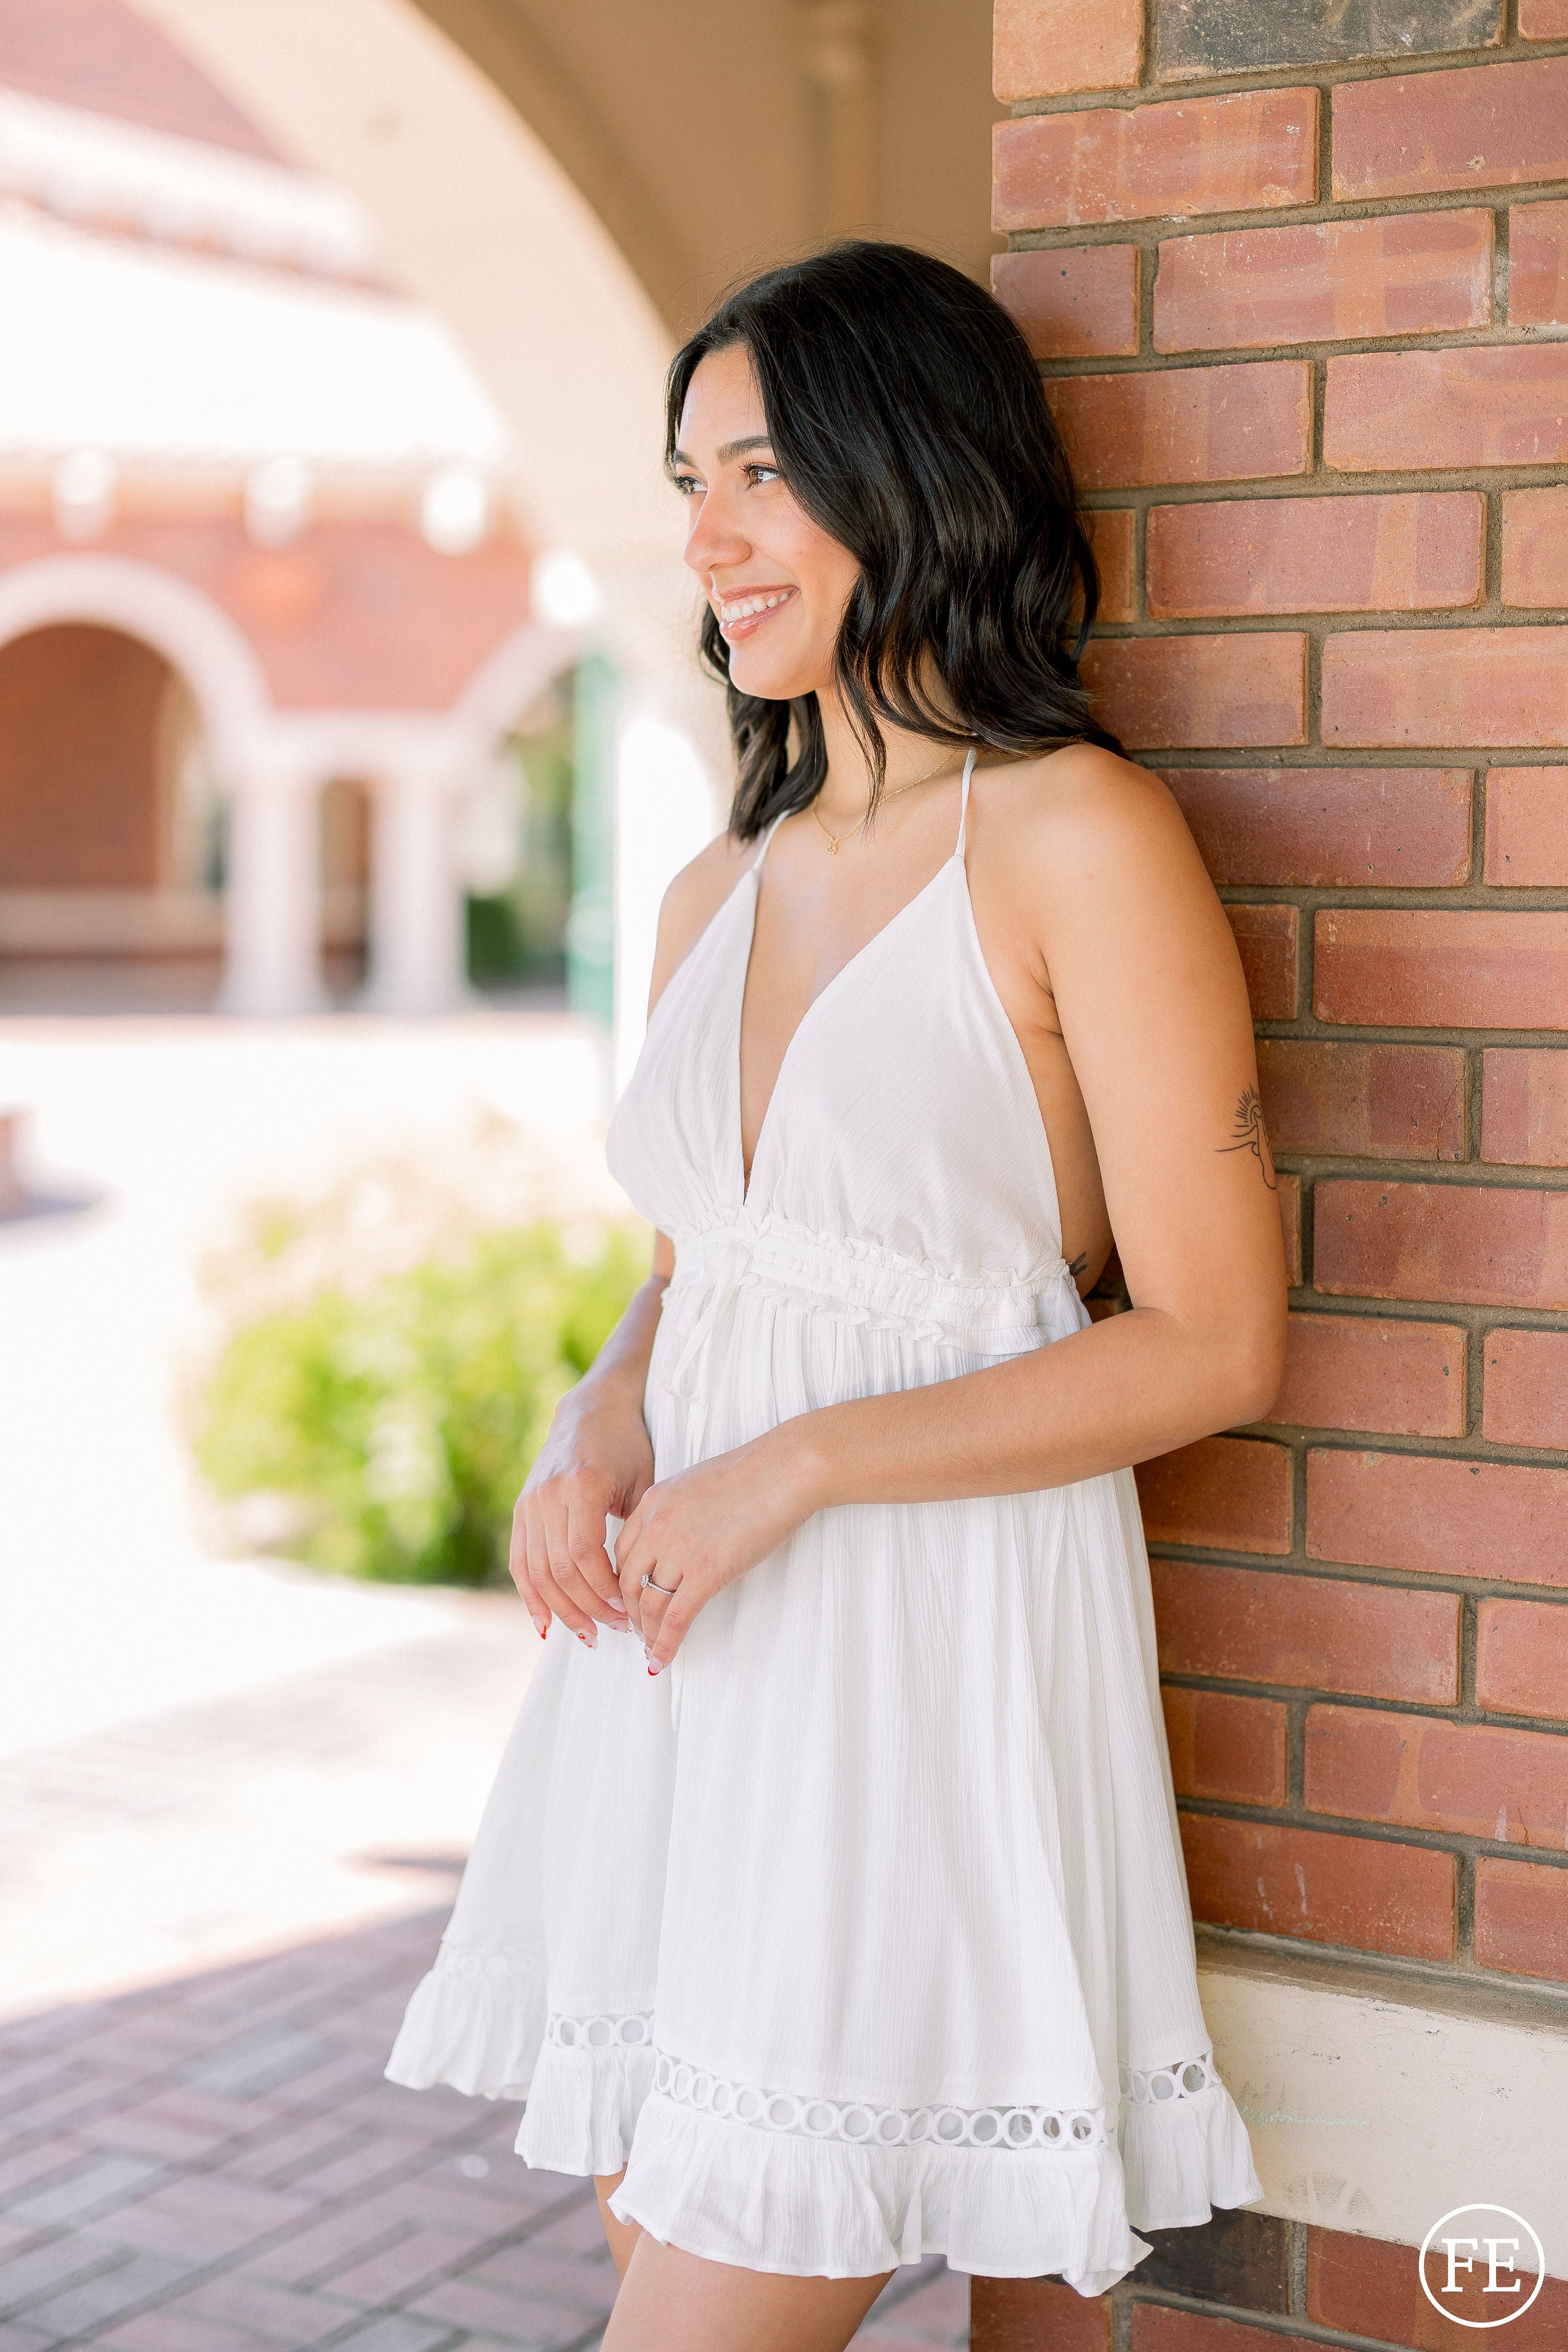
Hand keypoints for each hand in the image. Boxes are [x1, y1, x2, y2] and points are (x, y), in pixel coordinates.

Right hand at [510, 1380, 653, 1643]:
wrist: (592, 1409)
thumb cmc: (627, 1445)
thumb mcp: (642, 1482)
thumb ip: (638, 1530)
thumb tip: (644, 1586)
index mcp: (581, 1486)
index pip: (585, 1555)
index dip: (604, 1589)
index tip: (629, 1609)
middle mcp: (549, 1495)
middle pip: (560, 1569)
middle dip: (589, 1607)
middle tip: (616, 1629)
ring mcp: (530, 1502)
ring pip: (538, 1572)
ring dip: (563, 1610)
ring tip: (589, 1634)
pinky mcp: (521, 1509)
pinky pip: (520, 1561)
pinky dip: (531, 1596)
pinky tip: (545, 1624)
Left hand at [613, 1427, 820, 1669]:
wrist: (784, 1470)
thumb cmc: (754, 1473)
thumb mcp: (697, 1484)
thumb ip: (677, 1511)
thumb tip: (680, 1539)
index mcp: (652, 1503)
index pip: (621, 1554)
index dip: (621, 1583)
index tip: (629, 1599)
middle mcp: (656, 1527)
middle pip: (628, 1583)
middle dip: (630, 1613)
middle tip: (637, 1630)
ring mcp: (679, 1551)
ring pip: (649, 1606)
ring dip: (647, 1633)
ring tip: (650, 1648)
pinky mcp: (706, 1573)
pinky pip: (676, 1619)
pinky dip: (665, 1645)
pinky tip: (660, 1661)